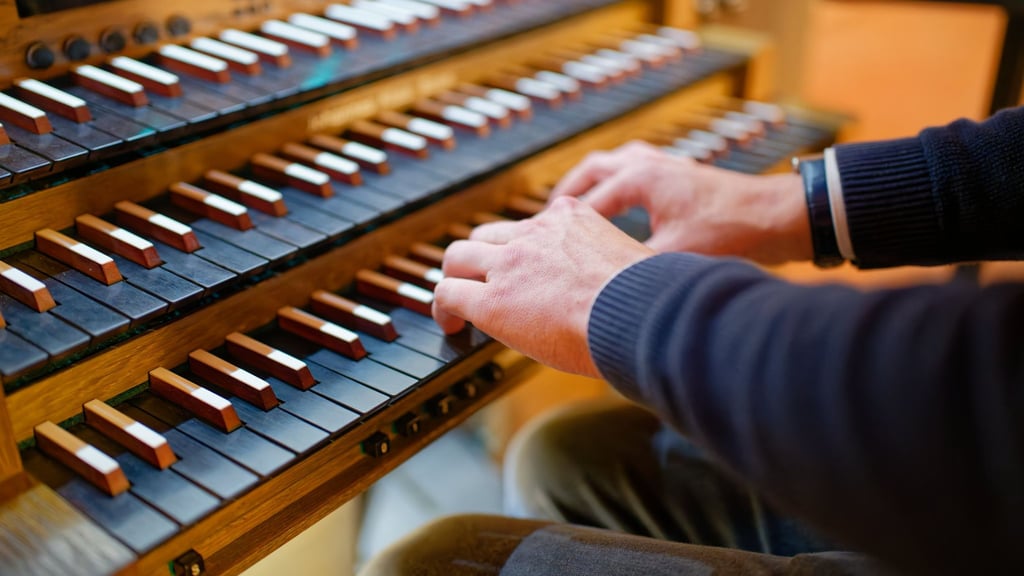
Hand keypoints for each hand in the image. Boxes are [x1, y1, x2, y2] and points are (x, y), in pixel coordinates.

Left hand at [433, 197, 653, 376]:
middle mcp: (535, 233)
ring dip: (456, 277)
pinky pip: (448, 293)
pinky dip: (443, 309)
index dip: (520, 249)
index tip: (522, 270)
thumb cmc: (648, 299)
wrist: (639, 313)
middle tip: (479, 282)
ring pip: (458, 256)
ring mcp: (509, 264)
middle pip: (487, 235)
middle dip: (479, 258)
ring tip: (457, 303)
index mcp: (571, 218)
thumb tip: (620, 290)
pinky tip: (452, 326)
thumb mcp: (631, 261)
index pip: (530, 226)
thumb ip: (611, 265)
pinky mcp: (492, 300)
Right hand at [550, 140, 812, 263]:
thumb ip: (632, 268)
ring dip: (591, 184)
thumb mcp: (674, 257)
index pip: (585, 203)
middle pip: (591, 170)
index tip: (544, 246)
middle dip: (567, 194)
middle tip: (547, 219)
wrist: (780, 217)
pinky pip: (634, 171)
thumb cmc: (733, 230)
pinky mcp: (680, 175)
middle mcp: (648, 163)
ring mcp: (666, 165)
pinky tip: (618, 209)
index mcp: (640, 177)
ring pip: (613, 165)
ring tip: (574, 209)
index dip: (562, 227)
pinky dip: (617, 186)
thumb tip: (602, 291)